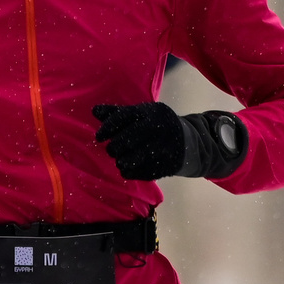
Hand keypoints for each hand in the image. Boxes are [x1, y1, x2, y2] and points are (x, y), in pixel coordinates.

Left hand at [92, 103, 250, 181]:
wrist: (189, 142)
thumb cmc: (156, 126)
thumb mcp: (142, 115)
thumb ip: (118, 113)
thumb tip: (94, 110)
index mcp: (151, 112)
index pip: (122, 117)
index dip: (107, 128)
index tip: (99, 137)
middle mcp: (159, 127)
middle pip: (126, 140)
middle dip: (114, 148)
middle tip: (112, 151)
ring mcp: (165, 147)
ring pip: (133, 158)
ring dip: (121, 161)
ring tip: (120, 160)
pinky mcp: (169, 165)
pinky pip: (142, 172)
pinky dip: (131, 173)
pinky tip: (129, 169)